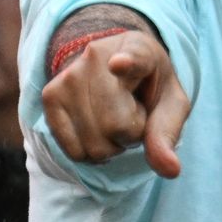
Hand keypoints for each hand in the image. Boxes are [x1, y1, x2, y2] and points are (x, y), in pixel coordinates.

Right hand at [41, 29, 191, 177]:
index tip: (120, 64)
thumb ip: (168, 134)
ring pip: (92, 145)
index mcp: (139, 50)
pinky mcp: (50, 95)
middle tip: (132, 114)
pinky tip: (95, 127)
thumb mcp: (171, 105)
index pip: (133, 58)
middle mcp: (98, 56)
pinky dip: (89, 151)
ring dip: (109, 145)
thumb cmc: (149, 87)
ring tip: (113, 118)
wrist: (115, 65)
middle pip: (115, 126)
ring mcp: (69, 75)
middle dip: (130, 135)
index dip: (128, 62)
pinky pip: (72, 150)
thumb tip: (170, 171)